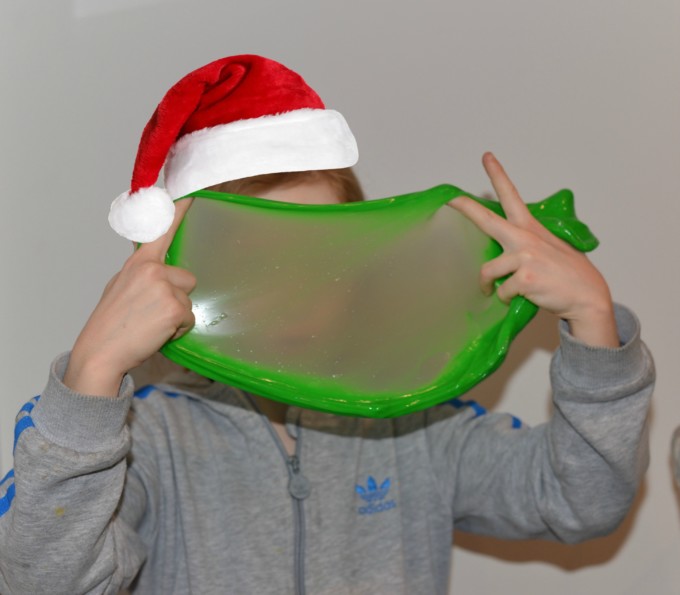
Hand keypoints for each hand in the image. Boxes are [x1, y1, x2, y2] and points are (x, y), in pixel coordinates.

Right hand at [63, 198, 195, 396]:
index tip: (191, 193)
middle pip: (187, 279)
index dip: (178, 211)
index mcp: (139, 263)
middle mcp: (153, 269)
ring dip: (177, 315)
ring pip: (189, 301)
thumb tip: (151, 262)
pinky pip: (191, 318)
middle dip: (177, 297)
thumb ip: (140, 272)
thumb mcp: (120, 285)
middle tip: (152, 313)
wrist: (101, 351)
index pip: (162, 231)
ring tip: (152, 324)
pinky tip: (158, 333)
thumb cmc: (110, 323)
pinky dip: (179, 329)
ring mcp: (165, 287)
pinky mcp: (175, 307)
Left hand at [449, 153, 618, 347]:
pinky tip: (518, 298)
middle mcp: (525, 238)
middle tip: (450, 200)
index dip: (497, 175)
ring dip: (489, 286)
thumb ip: (526, 243)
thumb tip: (504, 248)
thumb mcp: (550, 248)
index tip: (486, 157)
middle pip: (487, 220)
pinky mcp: (524, 277)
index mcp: (531, 228)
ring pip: (487, 271)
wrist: (588, 297)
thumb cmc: (568, 275)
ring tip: (496, 291)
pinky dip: (505, 299)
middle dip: (466, 208)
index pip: (512, 196)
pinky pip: (500, 291)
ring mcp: (525, 257)